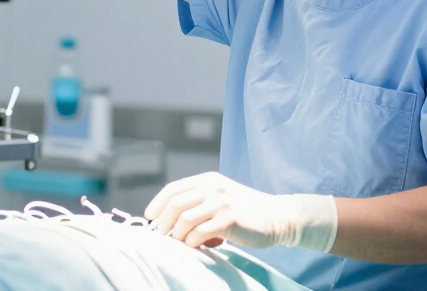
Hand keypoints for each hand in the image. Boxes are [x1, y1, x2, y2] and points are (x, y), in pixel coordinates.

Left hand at [145, 172, 336, 252]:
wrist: (276, 216)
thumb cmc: (244, 212)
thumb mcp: (220, 197)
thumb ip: (199, 202)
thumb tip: (169, 221)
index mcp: (208, 180)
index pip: (173, 189)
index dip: (158, 204)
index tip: (150, 218)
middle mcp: (213, 187)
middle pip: (175, 204)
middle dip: (163, 223)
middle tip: (161, 237)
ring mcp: (221, 202)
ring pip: (184, 220)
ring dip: (178, 236)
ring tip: (181, 244)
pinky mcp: (229, 219)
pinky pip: (200, 233)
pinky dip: (193, 243)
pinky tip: (197, 246)